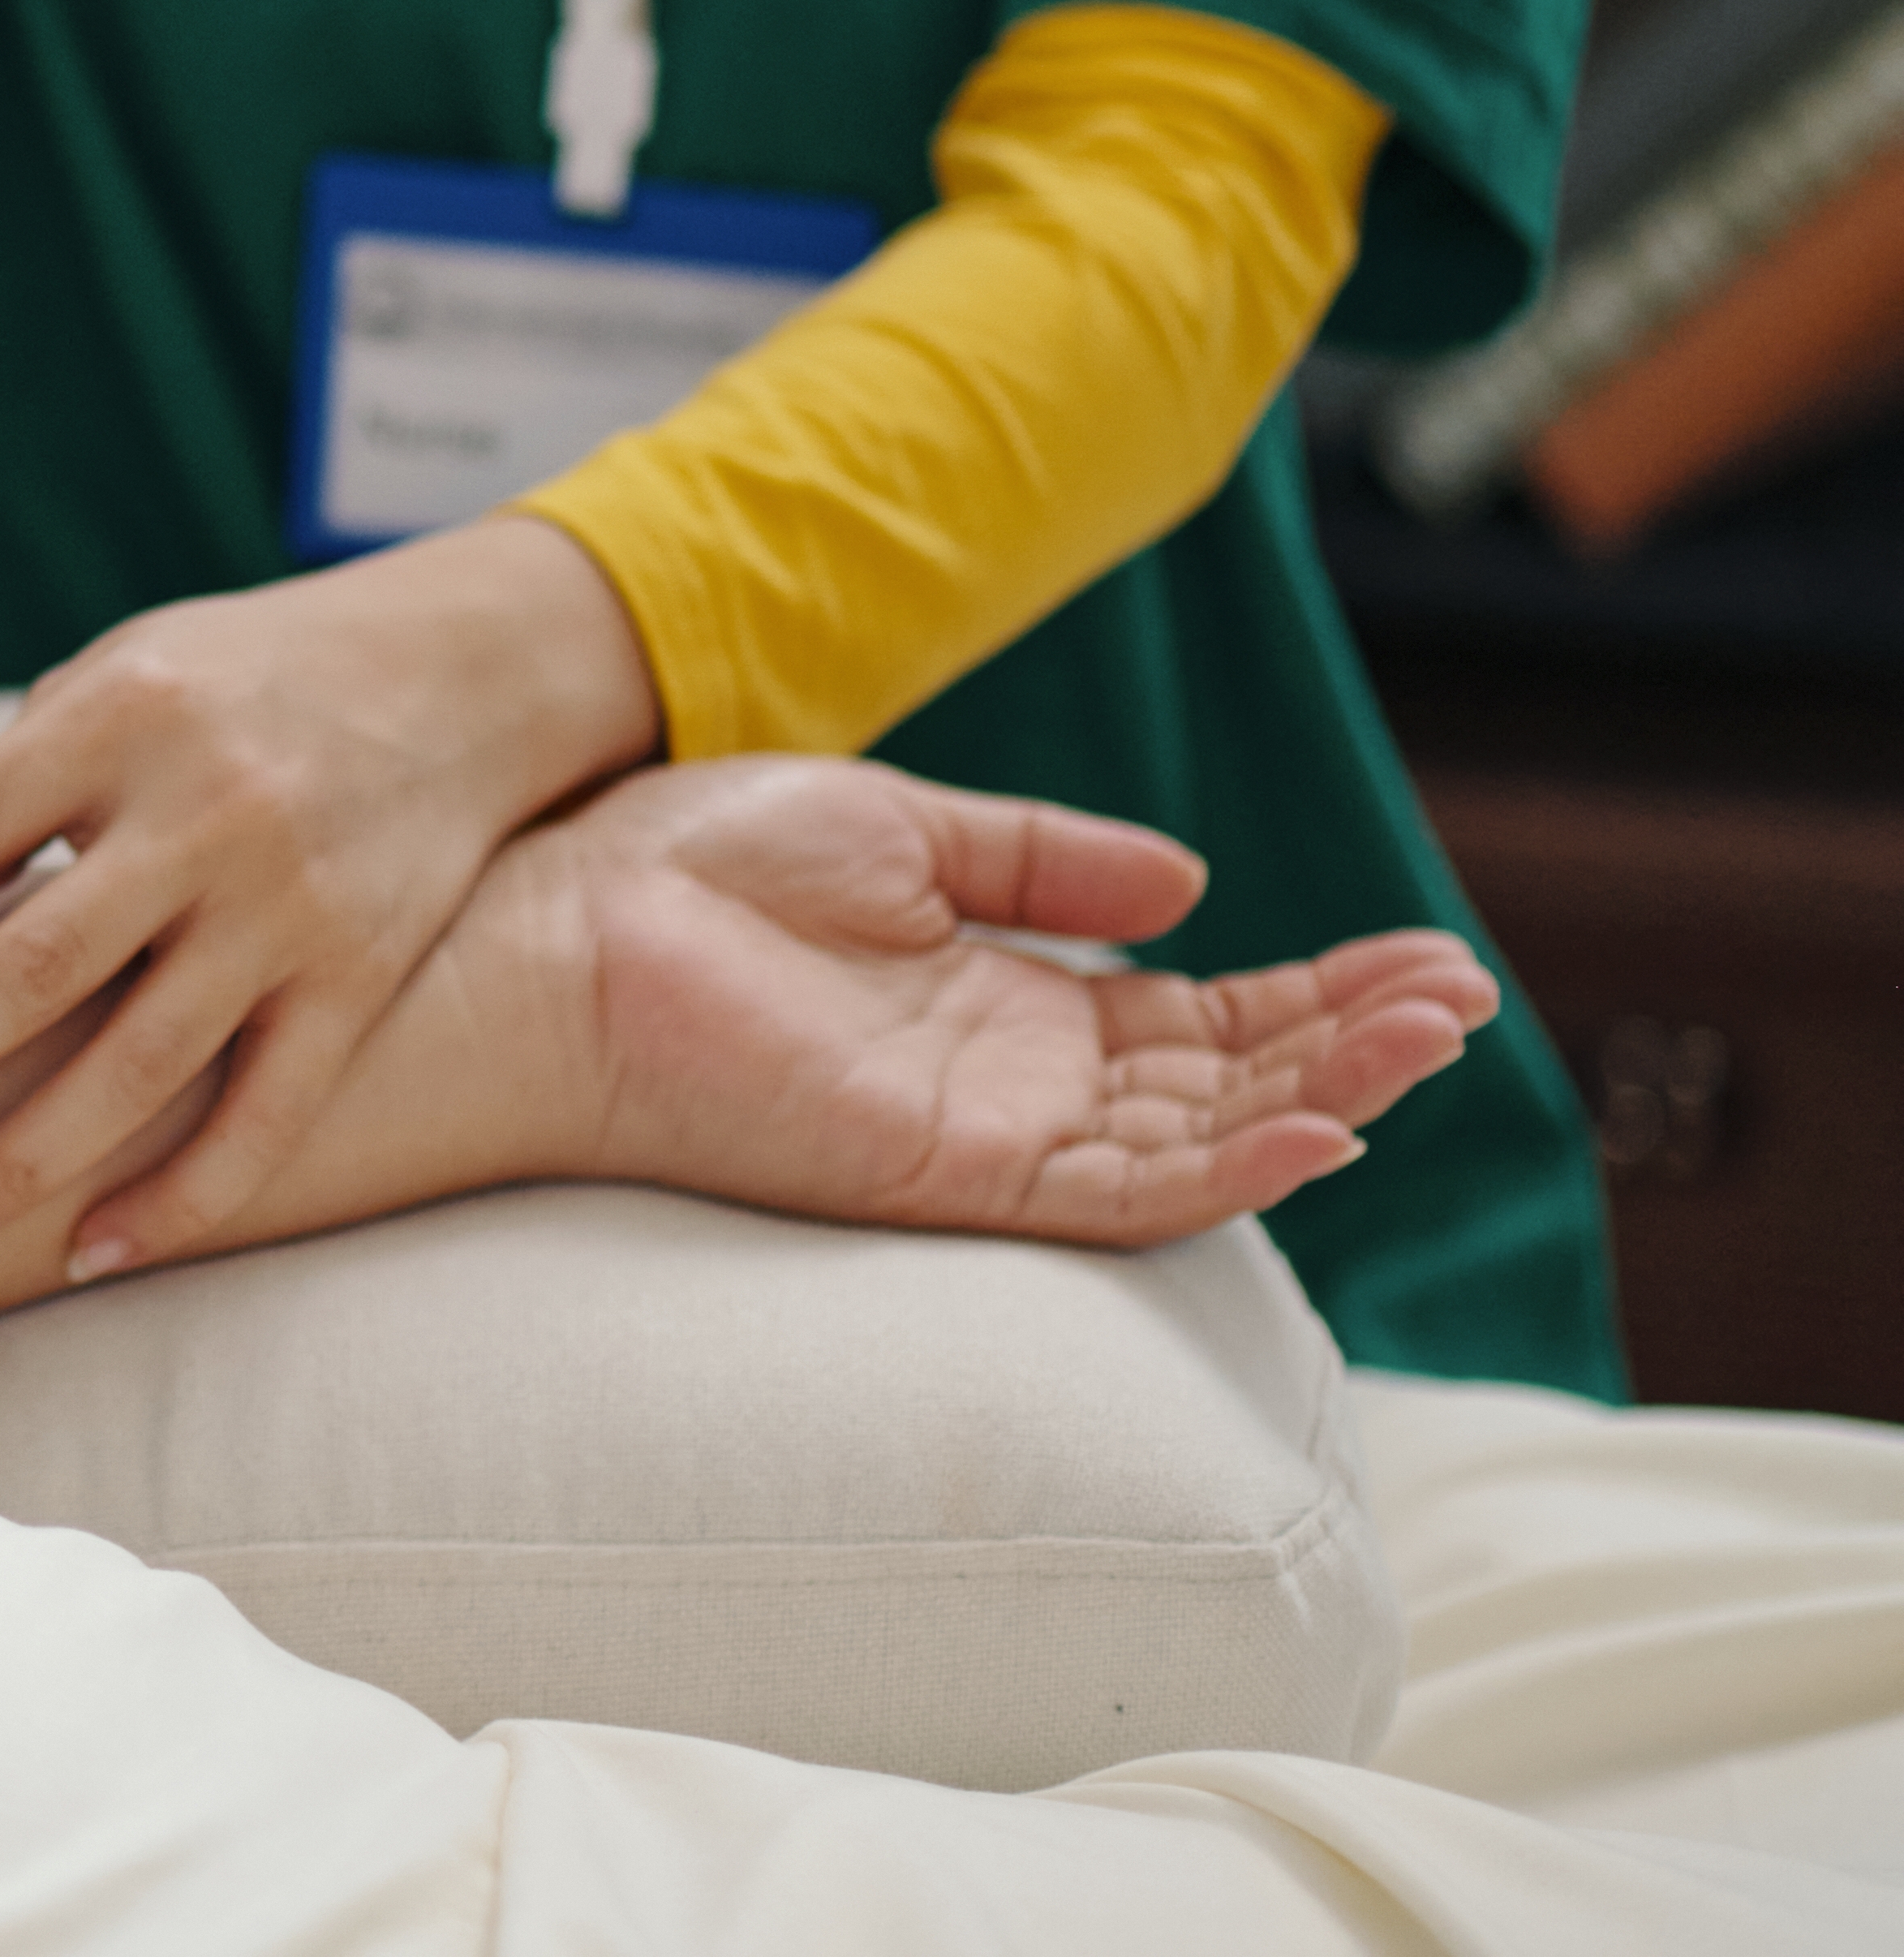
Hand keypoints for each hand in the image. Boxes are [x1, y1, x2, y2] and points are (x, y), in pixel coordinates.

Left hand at [0, 521, 660, 1282]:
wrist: (460, 671)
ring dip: (15, 1164)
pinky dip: (177, 1197)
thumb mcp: (114, 679)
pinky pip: (262, 1115)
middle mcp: (199, 820)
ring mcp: (286, 910)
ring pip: (133, 1067)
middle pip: (26, 969)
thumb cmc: (239, 677)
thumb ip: (11, 782)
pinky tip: (89, 1252)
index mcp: (113, 723)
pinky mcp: (358, 982)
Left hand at [522, 754, 1496, 1239]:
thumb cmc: (683, 871)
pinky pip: (1117, 1191)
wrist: (557, 923)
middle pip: (1227, 1080)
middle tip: (1465, 995)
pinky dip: (1227, 1162)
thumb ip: (1042, 861)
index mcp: (1000, 1003)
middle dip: (1352, 1042)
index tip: (1423, 957)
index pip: (1200, 1016)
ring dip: (1326, 1091)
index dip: (1317, 990)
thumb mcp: (898, 830)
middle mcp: (1009, 1084)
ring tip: (1435, 1036)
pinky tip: (1323, 1126)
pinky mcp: (947, 1174)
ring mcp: (985, 1136)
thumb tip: (1192, 881)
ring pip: (1200, 1139)